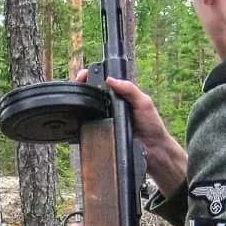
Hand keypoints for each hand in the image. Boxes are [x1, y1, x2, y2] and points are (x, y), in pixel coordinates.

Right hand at [74, 70, 186, 195]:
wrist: (151, 149)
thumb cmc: (151, 125)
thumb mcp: (143, 103)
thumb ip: (130, 90)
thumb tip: (111, 80)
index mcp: (120, 95)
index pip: (102, 81)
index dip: (90, 76)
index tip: (83, 76)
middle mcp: (110, 106)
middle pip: (90, 93)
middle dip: (80, 87)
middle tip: (76, 86)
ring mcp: (103, 119)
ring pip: (86, 109)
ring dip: (79, 105)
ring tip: (74, 99)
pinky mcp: (99, 132)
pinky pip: (86, 126)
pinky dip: (80, 122)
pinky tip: (77, 118)